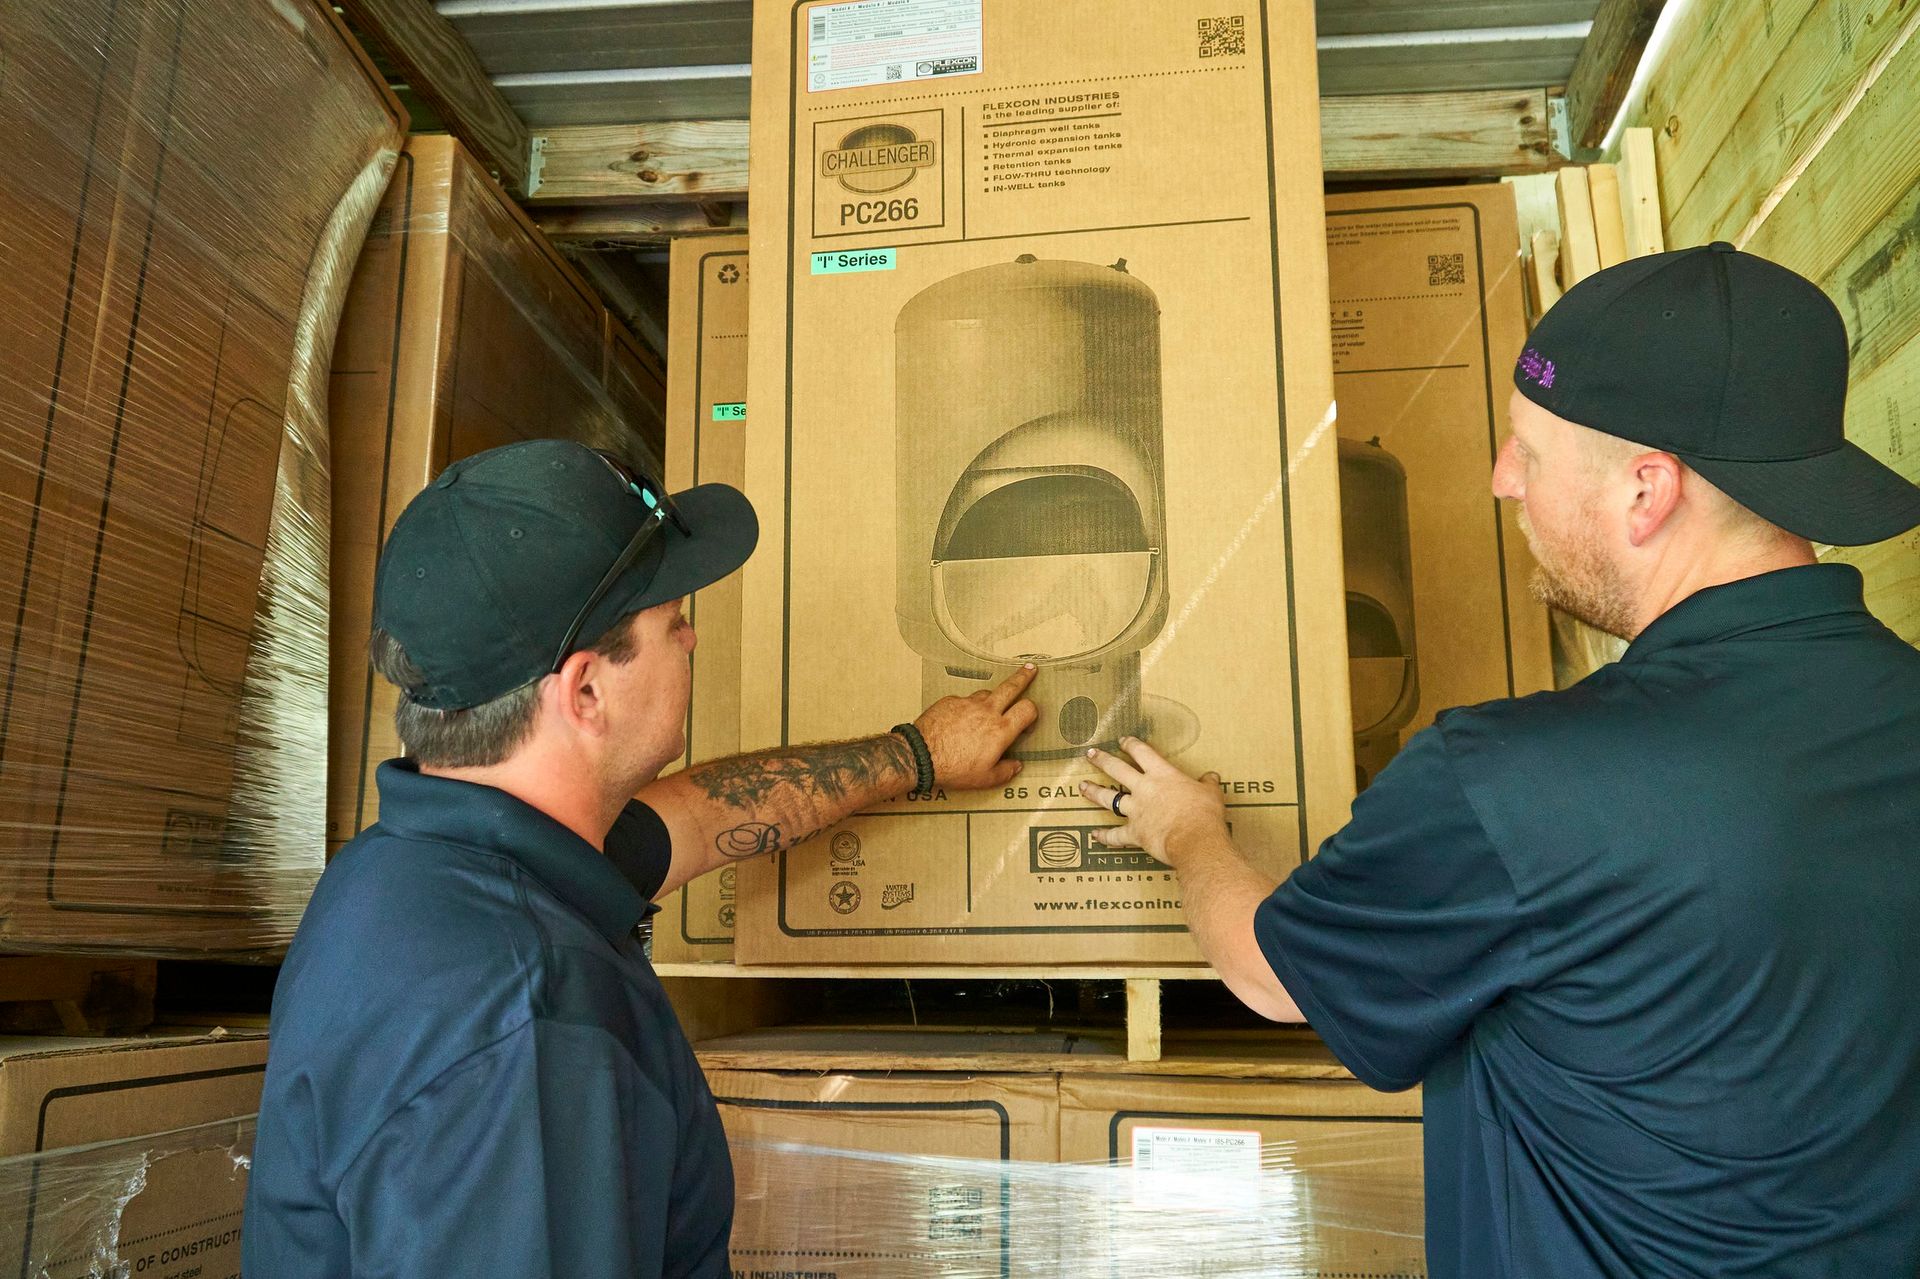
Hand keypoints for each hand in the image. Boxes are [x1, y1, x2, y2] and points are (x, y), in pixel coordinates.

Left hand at [912, 665, 1038, 790]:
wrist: (921, 756)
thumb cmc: (954, 769)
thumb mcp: (985, 779)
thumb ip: (1005, 771)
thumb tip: (1016, 766)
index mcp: (1000, 730)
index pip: (1028, 709)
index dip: (1033, 712)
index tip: (1030, 716)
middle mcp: (987, 711)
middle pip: (1011, 687)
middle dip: (1023, 677)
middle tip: (1030, 669)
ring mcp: (967, 703)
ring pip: (986, 693)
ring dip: (991, 699)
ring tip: (987, 712)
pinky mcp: (950, 700)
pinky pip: (964, 700)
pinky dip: (966, 708)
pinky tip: (959, 721)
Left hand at [1078, 737, 1226, 867]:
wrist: (1195, 839)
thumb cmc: (1204, 814)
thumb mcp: (1211, 793)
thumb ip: (1208, 784)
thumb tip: (1211, 777)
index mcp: (1162, 775)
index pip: (1143, 752)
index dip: (1131, 744)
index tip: (1123, 740)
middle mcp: (1144, 789)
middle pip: (1117, 769)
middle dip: (1102, 760)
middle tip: (1090, 754)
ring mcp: (1136, 810)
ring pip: (1109, 798)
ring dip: (1094, 791)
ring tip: (1082, 786)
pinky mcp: (1134, 832)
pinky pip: (1115, 834)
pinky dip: (1105, 836)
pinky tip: (1095, 835)